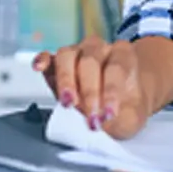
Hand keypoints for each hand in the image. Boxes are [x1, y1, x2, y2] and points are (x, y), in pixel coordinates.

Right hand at [33, 37, 151, 139]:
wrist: (123, 96)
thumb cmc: (127, 104)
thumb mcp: (133, 115)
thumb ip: (122, 118)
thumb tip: (104, 123)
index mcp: (124, 55)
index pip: (117, 68)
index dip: (112, 92)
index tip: (109, 114)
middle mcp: (100, 49)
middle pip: (91, 61)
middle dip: (89, 92)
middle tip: (90, 117)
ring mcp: (78, 52)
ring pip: (68, 56)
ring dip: (66, 80)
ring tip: (67, 102)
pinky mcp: (59, 63)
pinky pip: (50, 56)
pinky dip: (43, 61)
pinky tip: (39, 68)